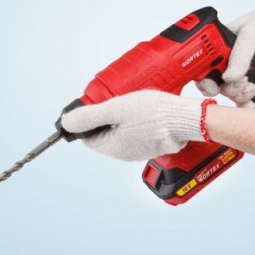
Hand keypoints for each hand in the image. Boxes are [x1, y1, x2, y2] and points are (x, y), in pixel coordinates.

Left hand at [61, 90, 205, 160]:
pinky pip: (137, 131)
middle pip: (105, 133)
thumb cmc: (155, 113)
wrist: (186, 118)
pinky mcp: (153, 143)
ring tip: (133, 103)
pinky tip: (145, 109)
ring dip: (123, 116)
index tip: (97, 105)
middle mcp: (125, 153)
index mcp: (113, 148)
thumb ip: (90, 116)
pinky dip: (137, 120)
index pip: (88, 136)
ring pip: (122, 131)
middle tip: (117, 100)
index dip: (89, 119)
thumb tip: (68, 123)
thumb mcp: (116, 109)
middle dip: (108, 116)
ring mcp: (140, 149)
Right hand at [197, 0, 254, 105]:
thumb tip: (228, 77)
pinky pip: (242, 96)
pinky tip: (251, 104)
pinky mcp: (250, 78)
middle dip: (226, 89)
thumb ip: (240, 55)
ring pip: (229, 92)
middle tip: (240, 83)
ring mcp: (237, 70)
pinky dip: (245, 103)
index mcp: (216, 45)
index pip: (201, 66)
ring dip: (239, 94)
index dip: (203, 79)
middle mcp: (224, 59)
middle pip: (214, 83)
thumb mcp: (251, 34)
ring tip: (251, 86)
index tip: (213, 86)